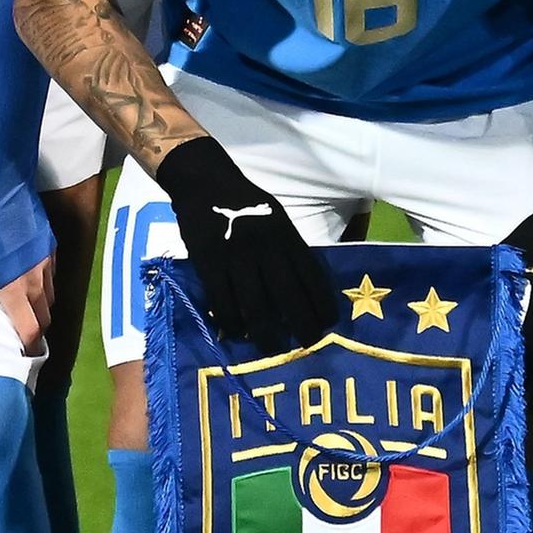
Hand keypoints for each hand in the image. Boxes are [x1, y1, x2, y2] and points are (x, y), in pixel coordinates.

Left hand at [0, 224, 53, 356]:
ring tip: (23, 312)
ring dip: (39, 310)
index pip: (29, 329)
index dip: (27, 347)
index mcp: (13, 288)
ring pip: (50, 298)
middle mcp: (36, 281)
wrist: (6, 183)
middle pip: (44, 318)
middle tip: (18, 337)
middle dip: (34, 332)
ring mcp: (47, 264)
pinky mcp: (51, 248)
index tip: (20, 357)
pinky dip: (43, 288)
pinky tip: (28, 280)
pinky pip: (52, 278)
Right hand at [149, 137, 339, 351]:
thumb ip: (291, 249)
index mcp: (286, 235)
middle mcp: (266, 248)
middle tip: (306, 345)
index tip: (327, 324)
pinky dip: (232, 323)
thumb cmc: (246, 204)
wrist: (205, 183)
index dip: (322, 304)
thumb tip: (306, 286)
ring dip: (266, 334)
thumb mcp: (278, 219)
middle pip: (288, 298)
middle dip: (301, 327)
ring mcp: (236, 257)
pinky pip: (223, 303)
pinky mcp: (209, 263)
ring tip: (272, 349)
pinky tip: (238, 332)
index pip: (312, 276)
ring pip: (256, 307)